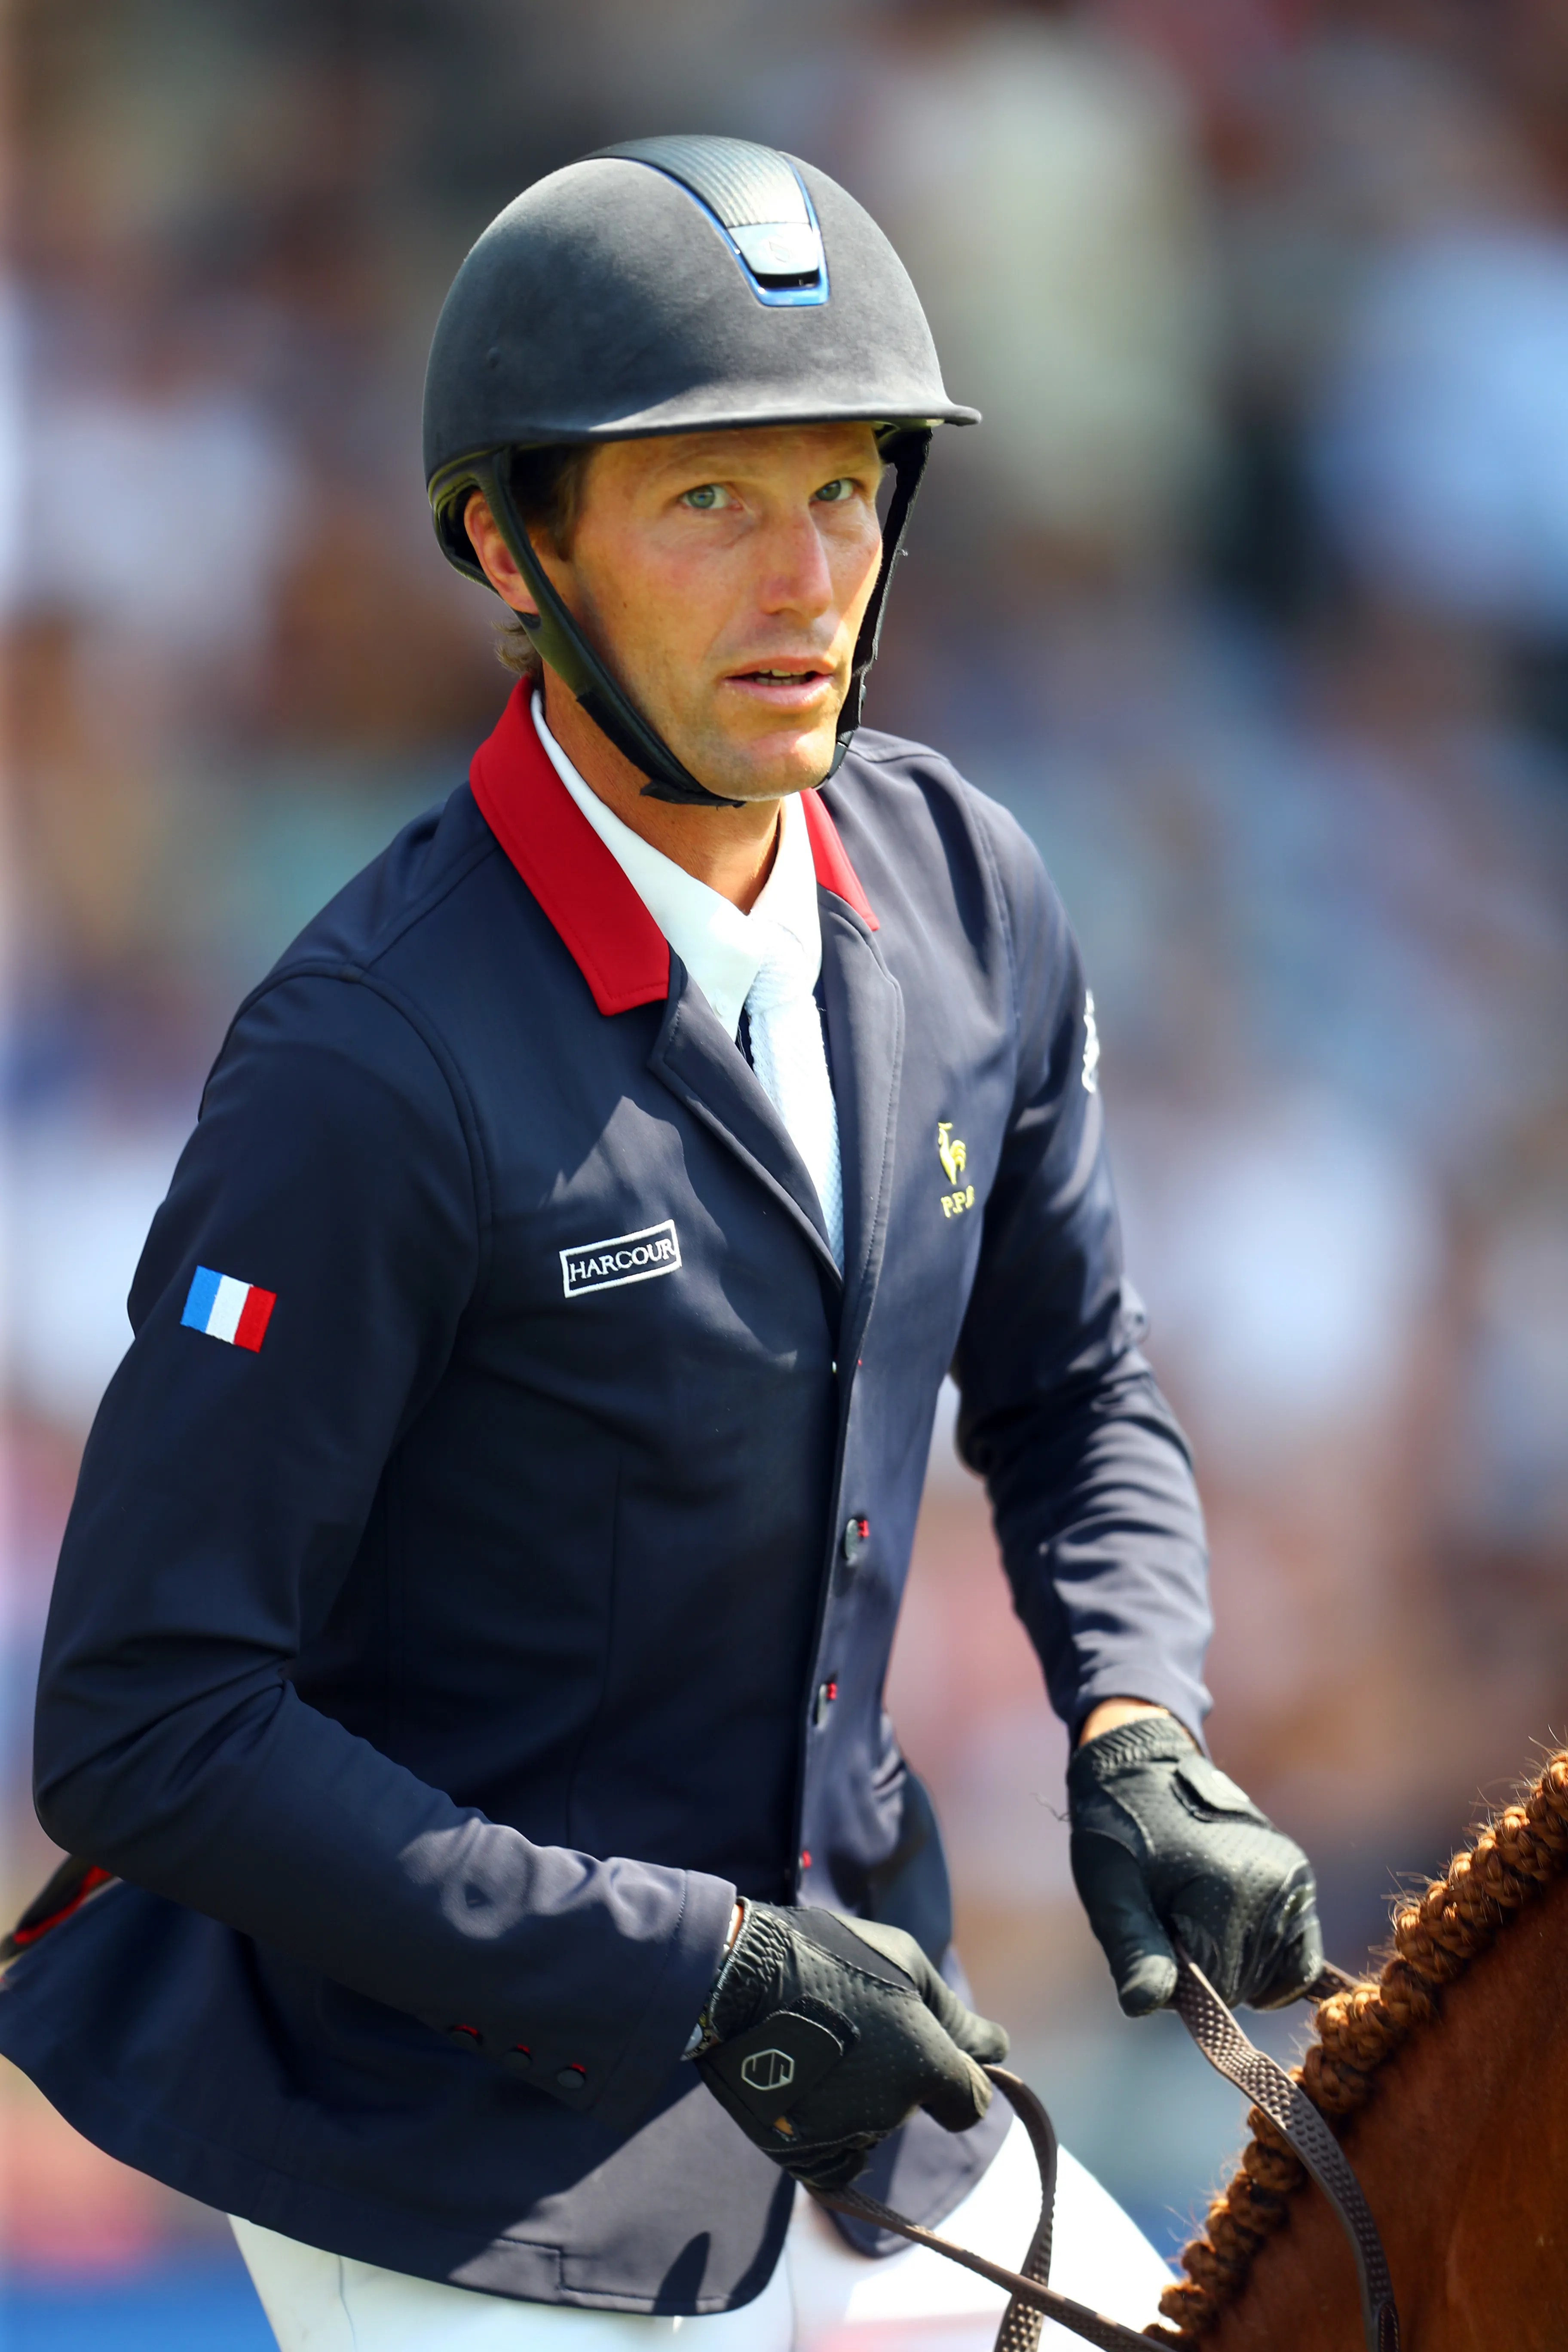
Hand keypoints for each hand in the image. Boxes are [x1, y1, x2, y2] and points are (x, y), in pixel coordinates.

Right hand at [694, 1903, 1007, 2189]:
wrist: (738, 1979)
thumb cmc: (830, 1956)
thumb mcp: (905, 1963)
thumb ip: (954, 2016)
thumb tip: (999, 2050)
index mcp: (927, 2065)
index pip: (972, 2101)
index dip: (957, 2075)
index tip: (932, 2051)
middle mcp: (892, 2110)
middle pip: (914, 2109)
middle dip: (900, 2077)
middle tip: (858, 2028)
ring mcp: (844, 2136)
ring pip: (873, 2132)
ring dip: (861, 2102)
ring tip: (825, 2049)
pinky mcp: (800, 2155)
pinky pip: (838, 2165)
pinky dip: (834, 2138)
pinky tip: (815, 2093)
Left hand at [1068, 1714, 1323, 2016]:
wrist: (1144, 1767)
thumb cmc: (1119, 1830)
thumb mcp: (1111, 1891)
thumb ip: (1133, 1950)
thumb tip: (1144, 2007)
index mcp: (1228, 1890)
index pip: (1216, 1990)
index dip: (1176, 1980)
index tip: (1152, 1939)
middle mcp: (1275, 1887)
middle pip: (1244, 1985)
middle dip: (1203, 1972)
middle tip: (1168, 1922)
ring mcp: (1294, 1882)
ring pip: (1271, 1977)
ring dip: (1231, 1965)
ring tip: (1193, 1916)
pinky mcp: (1300, 1881)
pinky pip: (1299, 1957)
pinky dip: (1268, 1965)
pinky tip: (1232, 1944)